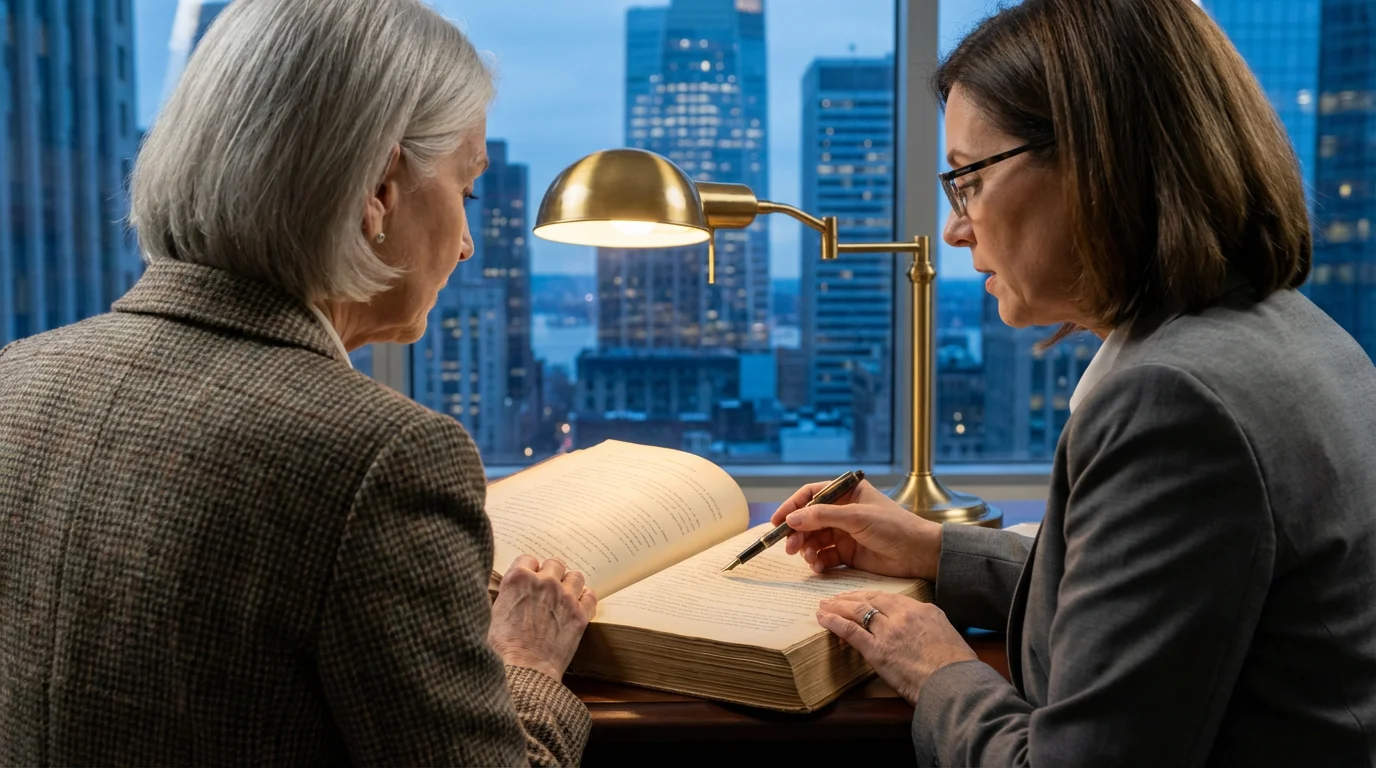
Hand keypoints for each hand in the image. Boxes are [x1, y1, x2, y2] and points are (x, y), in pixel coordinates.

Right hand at [488, 555, 596, 681]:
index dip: (528, 571)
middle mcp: (544, 582)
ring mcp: (564, 597)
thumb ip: (504, 596)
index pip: (528, 559)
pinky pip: (591, 595)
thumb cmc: (502, 648)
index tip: (529, 580)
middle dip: (550, 574)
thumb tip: (506, 591)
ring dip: (569, 584)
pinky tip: (578, 605)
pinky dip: (585, 599)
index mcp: (518, 579)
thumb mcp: (492, 615)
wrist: (524, 671)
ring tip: (564, 595)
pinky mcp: (580, 614)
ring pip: (575, 576)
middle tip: (547, 589)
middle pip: (554, 563)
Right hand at [771, 480, 941, 579]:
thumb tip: (791, 519)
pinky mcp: (848, 553)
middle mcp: (843, 511)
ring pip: (815, 539)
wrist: (919, 553)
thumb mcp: (856, 516)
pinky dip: (818, 561)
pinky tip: (818, 566)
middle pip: (809, 519)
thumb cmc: (894, 526)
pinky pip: (825, 556)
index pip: (811, 495)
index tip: (777, 521)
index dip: (792, 506)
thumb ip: (822, 516)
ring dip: (807, 548)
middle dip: (797, 532)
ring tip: (807, 557)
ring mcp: (845, 533)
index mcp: (846, 492)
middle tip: (789, 546)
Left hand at [817, 591, 976, 704]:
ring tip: (824, 606)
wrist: (954, 683)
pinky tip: (824, 620)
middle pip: (870, 600)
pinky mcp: (878, 650)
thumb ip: (928, 626)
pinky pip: (851, 631)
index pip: (889, 598)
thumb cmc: (956, 666)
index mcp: (923, 609)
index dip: (870, 597)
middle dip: (850, 598)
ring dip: (838, 607)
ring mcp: (889, 631)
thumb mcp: (947, 635)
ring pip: (858, 611)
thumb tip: (918, 630)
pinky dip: (835, 623)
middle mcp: (904, 615)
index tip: (859, 597)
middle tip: (836, 598)